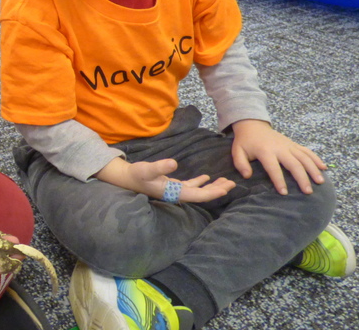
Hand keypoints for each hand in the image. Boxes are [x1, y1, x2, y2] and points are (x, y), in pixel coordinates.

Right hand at [97, 158, 234, 202]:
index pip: (197, 196)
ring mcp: (175, 190)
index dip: (212, 193)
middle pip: (201, 195)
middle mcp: (177, 194)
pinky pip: (190, 186)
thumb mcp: (146, 169)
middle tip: (232, 183)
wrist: (126, 177)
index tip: (226, 189)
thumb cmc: (136, 174)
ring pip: (198, 191)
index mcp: (173, 193)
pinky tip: (207, 177)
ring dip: (211, 187)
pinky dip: (200, 182)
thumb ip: (160, 166)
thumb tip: (174, 162)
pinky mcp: (173, 185)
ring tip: (226, 182)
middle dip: (217, 190)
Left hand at [231, 119, 325, 194]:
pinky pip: (307, 151)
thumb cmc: (245, 141)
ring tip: (320, 182)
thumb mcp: (237, 151)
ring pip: (304, 157)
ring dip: (313, 169)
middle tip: (308, 192)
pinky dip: (316, 158)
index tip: (284, 193)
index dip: (279, 180)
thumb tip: (247, 176)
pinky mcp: (293, 144)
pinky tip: (324, 168)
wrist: (253, 125)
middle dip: (302, 178)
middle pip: (294, 163)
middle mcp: (280, 148)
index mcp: (265, 151)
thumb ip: (240, 164)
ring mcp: (289, 145)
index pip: (273, 168)